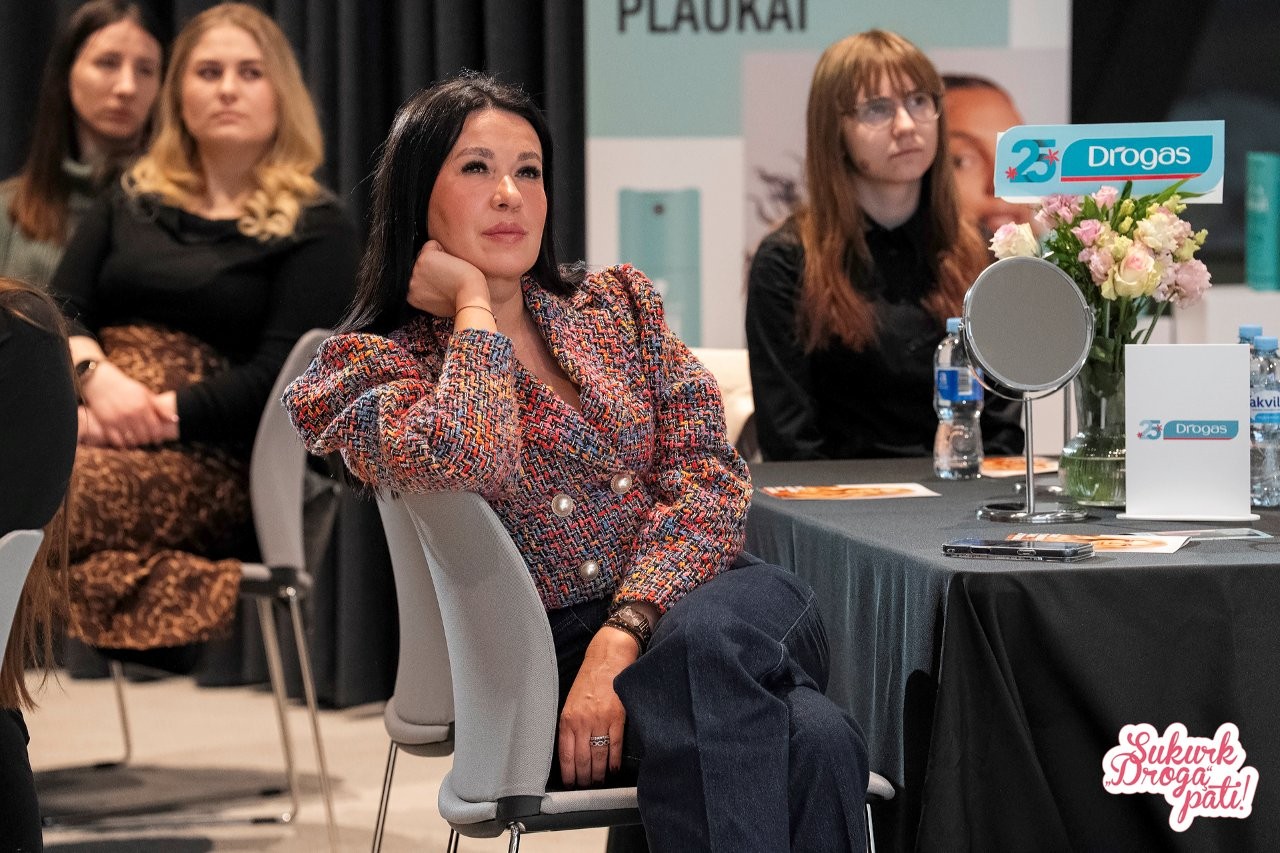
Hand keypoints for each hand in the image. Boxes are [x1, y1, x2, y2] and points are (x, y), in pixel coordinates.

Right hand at [80, 362, 175, 447]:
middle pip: (144, 437)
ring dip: (135, 444)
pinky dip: (122, 444)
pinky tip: (124, 443)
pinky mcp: (106, 423)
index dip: (158, 437)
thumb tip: (175, 419)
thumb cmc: (127, 388)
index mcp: (143, 406)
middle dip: (147, 442)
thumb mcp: (145, 394)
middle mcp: (131, 414)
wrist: (101, 382)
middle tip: (147, 442)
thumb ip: (160, 407)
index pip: (155, 429)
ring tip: (137, 443)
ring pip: (131, 441)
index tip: (158, 441)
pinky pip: (116, 441)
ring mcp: (118, 420)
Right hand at [407, 240, 488, 317]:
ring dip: (438, 259)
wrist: (470, 299)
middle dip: (433, 268)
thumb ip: (428, 292)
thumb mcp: (438, 301)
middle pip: (419, 264)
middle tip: (448, 279)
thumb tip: (430, 282)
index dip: (432, 277)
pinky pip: (431, 244)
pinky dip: (443, 249)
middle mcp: (410, 284)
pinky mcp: (424, 259)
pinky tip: (451, 264)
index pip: (418, 276)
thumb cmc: (461, 301)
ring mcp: (415, 270)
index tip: (444, 284)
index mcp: (412, 296)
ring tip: (450, 274)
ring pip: (426, 253)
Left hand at [557, 628, 637, 786]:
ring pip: (598, 756)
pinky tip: (612, 769)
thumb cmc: (589, 678)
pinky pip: (615, 745)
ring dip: (598, 773)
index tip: (570, 784)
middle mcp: (583, 721)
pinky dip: (613, 760)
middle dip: (584, 777)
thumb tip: (572, 750)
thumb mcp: (571, 701)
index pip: (566, 754)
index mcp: (568, 718)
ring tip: (598, 782)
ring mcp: (601, 720)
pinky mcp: (618, 717)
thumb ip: (570, 725)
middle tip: (586, 787)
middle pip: (582, 759)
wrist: (608, 657)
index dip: (569, 773)